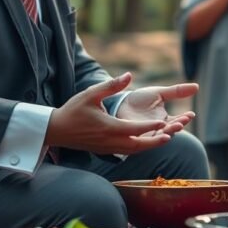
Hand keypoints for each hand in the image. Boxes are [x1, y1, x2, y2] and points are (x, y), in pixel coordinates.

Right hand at [47, 72, 172, 154]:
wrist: (56, 130)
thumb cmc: (73, 110)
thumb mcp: (91, 94)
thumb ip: (111, 86)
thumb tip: (129, 75)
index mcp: (108, 128)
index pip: (134, 129)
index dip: (150, 127)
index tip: (164, 122)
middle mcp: (109, 141)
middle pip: (138, 146)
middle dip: (155, 142)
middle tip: (170, 135)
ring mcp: (107, 148)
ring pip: (133, 151)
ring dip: (148, 146)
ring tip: (163, 139)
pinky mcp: (104, 150)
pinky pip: (125, 152)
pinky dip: (138, 148)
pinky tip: (145, 142)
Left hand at [116, 82, 198, 138]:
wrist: (120, 102)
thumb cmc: (140, 99)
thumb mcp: (160, 93)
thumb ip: (177, 91)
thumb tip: (197, 87)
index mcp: (164, 120)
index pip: (178, 121)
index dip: (184, 119)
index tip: (191, 114)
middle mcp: (157, 130)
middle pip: (170, 131)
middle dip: (177, 126)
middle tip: (182, 122)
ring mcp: (147, 135)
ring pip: (160, 137)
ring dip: (168, 133)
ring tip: (174, 127)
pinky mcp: (136, 137)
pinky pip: (146, 140)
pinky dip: (154, 138)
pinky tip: (159, 133)